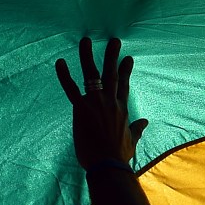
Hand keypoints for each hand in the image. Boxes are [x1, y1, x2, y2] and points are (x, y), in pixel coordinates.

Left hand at [55, 37, 148, 169]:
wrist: (108, 164)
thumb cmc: (119, 155)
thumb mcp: (132, 140)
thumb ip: (137, 129)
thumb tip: (145, 123)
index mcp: (121, 108)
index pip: (124, 84)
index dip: (125, 70)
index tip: (128, 58)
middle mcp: (110, 101)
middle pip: (111, 74)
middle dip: (112, 56)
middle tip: (113, 41)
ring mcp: (96, 103)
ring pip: (92, 75)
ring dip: (88, 57)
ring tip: (86, 41)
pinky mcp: (81, 109)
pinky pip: (71, 89)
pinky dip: (64, 75)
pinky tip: (59, 62)